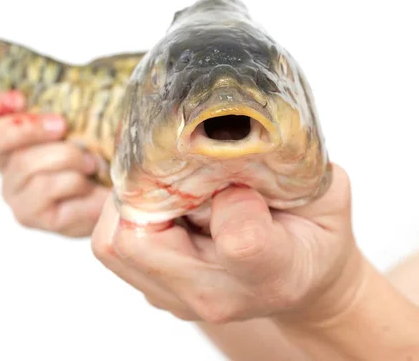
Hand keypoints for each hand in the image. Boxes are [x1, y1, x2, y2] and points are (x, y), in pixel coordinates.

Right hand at [0, 90, 109, 236]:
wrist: (121, 198)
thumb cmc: (99, 156)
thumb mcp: (85, 122)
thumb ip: (70, 103)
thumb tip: (80, 80)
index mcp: (10, 139)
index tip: (19, 98)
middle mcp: (5, 166)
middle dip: (28, 127)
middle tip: (61, 124)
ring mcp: (15, 194)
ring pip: (26, 164)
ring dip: (67, 156)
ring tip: (92, 163)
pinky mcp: (31, 216)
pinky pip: (46, 188)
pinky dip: (76, 182)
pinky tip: (91, 187)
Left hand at [92, 163, 365, 324]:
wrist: (303, 284)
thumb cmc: (315, 238)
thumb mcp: (326, 196)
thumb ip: (293, 169)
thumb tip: (230, 141)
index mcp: (271, 272)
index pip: (240, 239)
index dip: (233, 195)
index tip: (239, 179)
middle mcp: (212, 296)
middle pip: (137, 242)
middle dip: (146, 191)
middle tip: (171, 168)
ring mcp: (176, 299)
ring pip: (113, 245)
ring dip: (129, 204)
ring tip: (164, 185)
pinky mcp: (157, 292)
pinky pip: (115, 249)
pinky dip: (127, 216)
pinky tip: (160, 202)